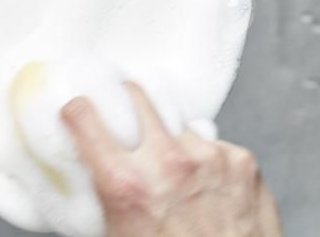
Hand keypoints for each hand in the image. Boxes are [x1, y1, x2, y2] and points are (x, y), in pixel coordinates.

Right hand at [61, 82, 281, 236]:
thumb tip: (90, 170)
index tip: (80, 110)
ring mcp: (209, 157)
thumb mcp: (115, 235)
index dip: (79, 111)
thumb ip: (103, 195)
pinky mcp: (241, 160)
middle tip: (127, 119)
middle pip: (137, 96)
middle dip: (128, 104)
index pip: (85, 116)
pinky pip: (214, 145)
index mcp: (127, 185)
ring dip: (174, 144)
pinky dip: (208, 162)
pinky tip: (208, 190)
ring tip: (180, 179)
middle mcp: (168, 162)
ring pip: (179, 127)